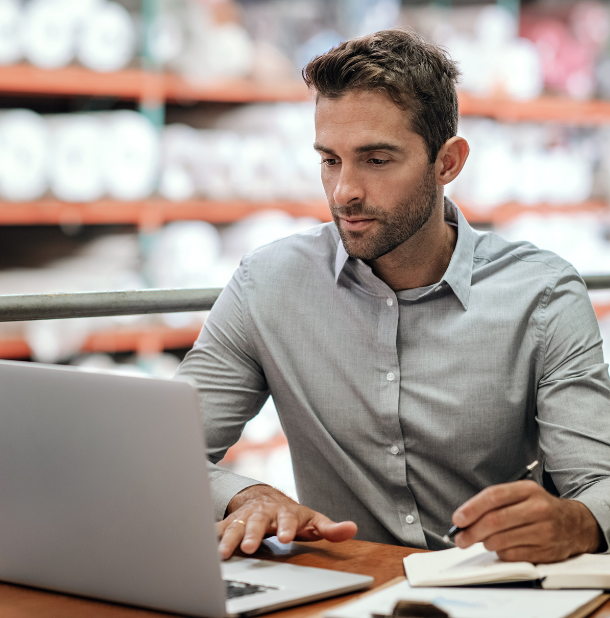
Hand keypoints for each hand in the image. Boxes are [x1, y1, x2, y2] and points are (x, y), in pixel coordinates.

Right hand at [216, 485, 357, 559]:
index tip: (284, 537)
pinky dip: (210, 536)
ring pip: (234, 526)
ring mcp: (244, 517)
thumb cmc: (291, 515)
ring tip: (223, 554)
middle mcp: (262, 513)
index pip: (286, 519)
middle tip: (248, 547)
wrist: (264, 499)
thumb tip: (352, 529)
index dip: (286, 527)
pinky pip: (218, 529)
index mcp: (284, 513)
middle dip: (251, 534)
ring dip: (228, 538)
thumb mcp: (312, 521)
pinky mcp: (229, 523)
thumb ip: (331, 528)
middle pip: (256, 522)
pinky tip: (202, 547)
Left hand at [451, 480, 602, 562]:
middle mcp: (538, 508)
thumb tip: (464, 519)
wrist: (575, 524)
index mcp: (527, 490)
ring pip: (502, 540)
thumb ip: (495, 503)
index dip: (472, 508)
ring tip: (483, 541)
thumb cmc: (539, 508)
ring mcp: (544, 531)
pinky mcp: (547, 551)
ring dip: (485, 543)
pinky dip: (501, 554)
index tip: (458, 519)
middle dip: (472, 532)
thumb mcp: (521, 495)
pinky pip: (513, 555)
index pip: (493, 496)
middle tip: (460, 538)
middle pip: (495, 521)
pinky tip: (501, 548)